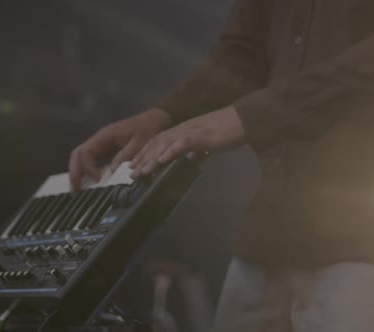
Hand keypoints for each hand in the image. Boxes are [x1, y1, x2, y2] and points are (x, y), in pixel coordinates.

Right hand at [69, 108, 171, 191]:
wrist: (154, 120)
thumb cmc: (148, 129)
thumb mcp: (140, 143)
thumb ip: (125, 156)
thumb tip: (111, 171)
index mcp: (105, 135)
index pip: (86, 152)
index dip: (88, 167)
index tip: (97, 180)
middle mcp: (99, 140)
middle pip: (78, 155)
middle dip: (75, 172)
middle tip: (74, 191)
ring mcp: (101, 145)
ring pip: (81, 158)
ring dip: (78, 173)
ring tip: (77, 191)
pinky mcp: (106, 151)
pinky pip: (91, 161)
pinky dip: (87, 172)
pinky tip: (89, 184)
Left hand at [129, 105, 244, 177]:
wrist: (242, 119)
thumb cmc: (228, 131)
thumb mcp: (208, 142)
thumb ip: (197, 149)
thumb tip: (190, 157)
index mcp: (183, 130)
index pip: (159, 141)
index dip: (146, 153)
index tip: (135, 165)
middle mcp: (182, 129)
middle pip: (156, 143)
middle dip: (142, 158)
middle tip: (130, 172)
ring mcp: (189, 132)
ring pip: (164, 144)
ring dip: (150, 158)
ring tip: (140, 171)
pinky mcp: (199, 136)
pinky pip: (180, 144)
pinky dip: (169, 152)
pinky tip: (160, 161)